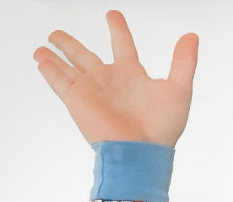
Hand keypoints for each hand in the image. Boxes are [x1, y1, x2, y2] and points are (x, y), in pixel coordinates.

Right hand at [33, 10, 197, 148]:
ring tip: (43, 47)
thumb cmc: (161, 129)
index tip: (112, 15)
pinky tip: (40, 60)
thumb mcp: (179, 89)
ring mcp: (91, 90)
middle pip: (85, 56)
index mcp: (131, 76)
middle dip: (71, 45)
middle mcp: (109, 81)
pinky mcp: (77, 101)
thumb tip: (192, 36)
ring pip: (69, 66)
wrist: (140, 154)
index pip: (122, 45)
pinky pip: (59, 80)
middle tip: (57, 34)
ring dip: (55, 56)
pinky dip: (49, 70)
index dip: (118, 29)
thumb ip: (183, 62)